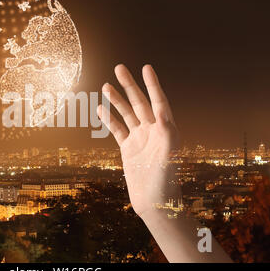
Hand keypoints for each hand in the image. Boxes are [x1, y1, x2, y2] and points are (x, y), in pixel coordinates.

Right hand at [97, 64, 179, 217]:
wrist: (154, 202)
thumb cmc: (165, 181)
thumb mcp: (168, 155)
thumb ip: (167, 132)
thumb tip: (164, 111)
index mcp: (166, 130)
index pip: (158, 102)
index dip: (152, 84)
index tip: (146, 68)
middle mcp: (153, 131)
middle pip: (140, 103)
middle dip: (129, 86)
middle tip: (119, 68)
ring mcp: (139, 139)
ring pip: (127, 114)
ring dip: (117, 100)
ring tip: (106, 85)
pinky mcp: (128, 149)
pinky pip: (117, 130)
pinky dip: (109, 119)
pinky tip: (100, 109)